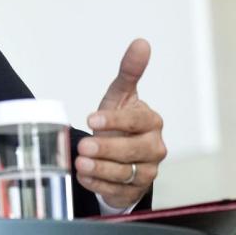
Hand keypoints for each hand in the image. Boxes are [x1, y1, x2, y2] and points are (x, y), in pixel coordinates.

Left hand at [74, 39, 167, 208]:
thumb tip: (141, 43)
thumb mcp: (121, 96)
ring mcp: (147, 172)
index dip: (115, 121)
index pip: (136, 122)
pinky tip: (84, 176)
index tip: (92, 119)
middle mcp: (154, 148)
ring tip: (81, 163)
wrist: (121, 153)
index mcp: (152, 122)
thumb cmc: (121, 122)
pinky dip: (98, 184)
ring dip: (100, 169)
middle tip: (84, 147)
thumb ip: (129, 71)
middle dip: (107, 149)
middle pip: (132, 151)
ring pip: (125, 173)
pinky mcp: (134, 190)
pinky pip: (117, 190)